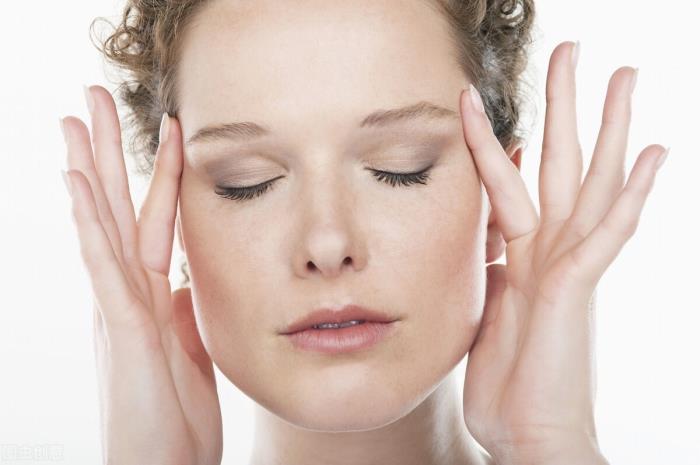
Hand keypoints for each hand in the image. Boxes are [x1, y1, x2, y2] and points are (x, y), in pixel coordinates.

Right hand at [61, 86, 221, 464]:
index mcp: (150, 295)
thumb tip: (182, 278)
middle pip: (118, 208)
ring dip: (90, 170)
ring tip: (75, 120)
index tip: (172, 127)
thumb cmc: (175, 417)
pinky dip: (89, 223)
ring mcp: (119, 308)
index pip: (155, 219)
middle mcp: (129, 293)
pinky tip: (77, 183)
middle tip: (92, 98)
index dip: (162, 173)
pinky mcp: (120, 330)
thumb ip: (181, 310)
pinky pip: (103, 266)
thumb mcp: (186, 349)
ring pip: (103, 225)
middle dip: (108, 152)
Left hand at [459, 41, 666, 464]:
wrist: (528, 437)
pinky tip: (655, 153)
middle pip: (556, 163)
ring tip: (625, 74)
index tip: (478, 103)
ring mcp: (566, 267)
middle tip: (573, 51)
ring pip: (587, 182)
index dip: (491, 143)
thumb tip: (489, 239)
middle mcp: (548, 251)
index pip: (506, 184)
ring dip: (607, 128)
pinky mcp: (576, 290)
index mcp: (520, 255)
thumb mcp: (485, 311)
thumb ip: (489, 269)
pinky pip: (607, 235)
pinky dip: (631, 195)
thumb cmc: (509, 381)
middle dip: (562, 106)